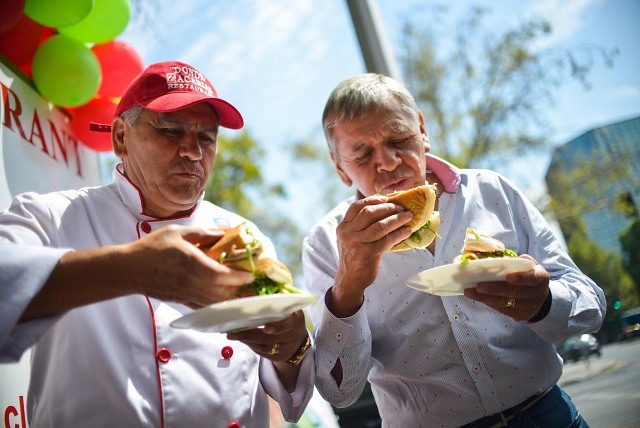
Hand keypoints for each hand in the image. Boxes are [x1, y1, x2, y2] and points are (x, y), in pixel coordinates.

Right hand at [124, 225, 254, 306]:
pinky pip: (202, 306)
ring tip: (238, 288)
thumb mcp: (177, 232)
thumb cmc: (152, 247)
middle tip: (247, 280)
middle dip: (237, 288)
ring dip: (228, 297)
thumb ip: (203, 233)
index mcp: (187, 260)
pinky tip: (223, 296)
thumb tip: (225, 232)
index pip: (218, 274)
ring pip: (213, 302)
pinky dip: (215, 303)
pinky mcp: (179, 301)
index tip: (250, 274)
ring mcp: (183, 293)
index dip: (237, 277)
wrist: (127, 270)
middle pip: (220, 292)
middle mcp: (187, 280)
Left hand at [226, 309, 307, 363]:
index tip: (265, 328)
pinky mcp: (280, 357)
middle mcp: (293, 335)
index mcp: (296, 319)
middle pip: (271, 338)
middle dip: (250, 335)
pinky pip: (263, 353)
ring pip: (265, 347)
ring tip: (233, 335)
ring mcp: (287, 348)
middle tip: (233, 332)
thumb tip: (252, 294)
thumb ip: (275, 303)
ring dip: (248, 341)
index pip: (288, 324)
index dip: (277, 327)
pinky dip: (252, 346)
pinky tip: (243, 340)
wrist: (298, 339)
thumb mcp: (287, 308)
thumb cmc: (288, 317)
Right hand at [331, 195, 412, 316]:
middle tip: (401, 208)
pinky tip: (407, 231)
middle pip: (370, 212)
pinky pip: (388, 239)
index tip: (386, 198)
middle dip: (388, 208)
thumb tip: (384, 209)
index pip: (357, 207)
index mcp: (343, 227)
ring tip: (408, 216)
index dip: (372, 200)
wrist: (349, 280)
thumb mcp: (350, 238)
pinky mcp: (368, 254)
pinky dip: (399, 233)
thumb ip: (359, 225)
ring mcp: (357, 243)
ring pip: (381, 225)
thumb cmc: (354, 256)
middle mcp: (348, 233)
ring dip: (397, 219)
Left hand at [463, 255, 549, 321]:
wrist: (540, 299)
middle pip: (514, 292)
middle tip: (479, 286)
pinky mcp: (520, 316)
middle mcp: (536, 293)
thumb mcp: (527, 267)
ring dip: (485, 297)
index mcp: (540, 277)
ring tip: (470, 291)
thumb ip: (515, 262)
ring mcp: (529, 307)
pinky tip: (477, 297)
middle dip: (494, 289)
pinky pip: (502, 310)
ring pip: (505, 302)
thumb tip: (491, 258)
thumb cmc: (528, 277)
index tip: (509, 277)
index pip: (532, 278)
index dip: (521, 278)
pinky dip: (488, 302)